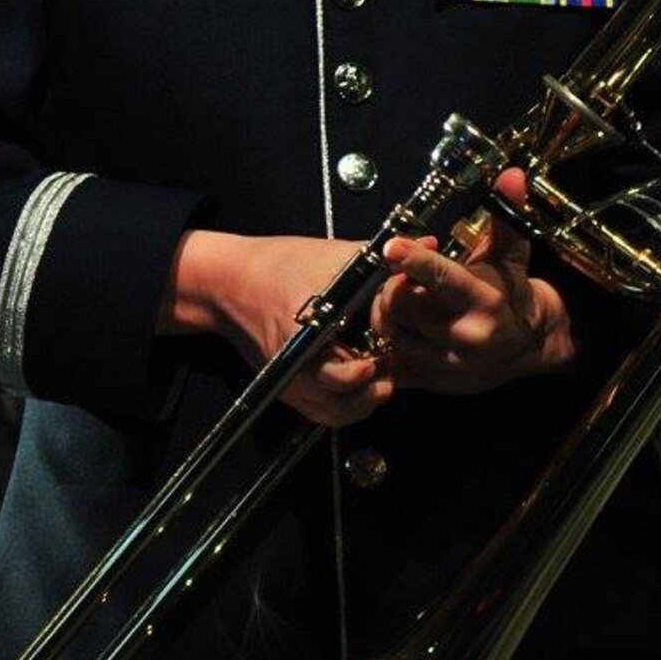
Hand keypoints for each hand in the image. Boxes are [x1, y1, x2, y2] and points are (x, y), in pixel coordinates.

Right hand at [163, 230, 394, 428]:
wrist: (229, 281)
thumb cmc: (283, 264)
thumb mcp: (337, 256)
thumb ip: (386, 260)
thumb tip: (431, 245)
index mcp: (313, 330)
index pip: (353, 367)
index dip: (378, 363)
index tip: (391, 351)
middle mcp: (299, 363)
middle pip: (345, 397)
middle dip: (373, 385)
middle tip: (389, 366)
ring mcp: (290, 380)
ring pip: (335, 412)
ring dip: (362, 401)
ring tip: (378, 377)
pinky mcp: (285, 389)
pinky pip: (320, 414)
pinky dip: (343, 407)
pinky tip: (357, 385)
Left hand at [371, 169, 575, 393]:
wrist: (531, 345)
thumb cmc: (512, 289)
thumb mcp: (511, 252)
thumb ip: (506, 214)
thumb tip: (512, 174)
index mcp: (483, 299)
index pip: (442, 278)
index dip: (414, 261)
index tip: (391, 245)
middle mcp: (466, 335)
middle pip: (404, 305)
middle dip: (394, 285)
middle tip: (399, 277)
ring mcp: (448, 364)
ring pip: (393, 333)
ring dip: (388, 313)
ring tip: (400, 300)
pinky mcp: (434, 383)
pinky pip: (392, 366)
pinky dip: (384, 347)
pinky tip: (394, 329)